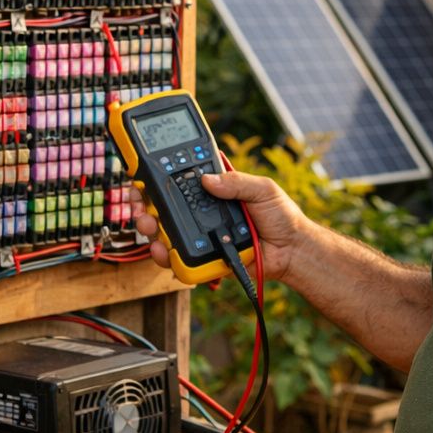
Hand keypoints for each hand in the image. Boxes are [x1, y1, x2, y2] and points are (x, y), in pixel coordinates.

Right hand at [130, 168, 310, 281]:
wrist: (292, 251)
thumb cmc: (282, 217)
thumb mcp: (263, 189)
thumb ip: (237, 182)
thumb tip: (207, 180)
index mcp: (215, 191)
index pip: (182, 180)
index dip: (160, 177)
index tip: (144, 173)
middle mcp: (203, 212)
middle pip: (165, 206)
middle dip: (145, 203)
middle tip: (140, 202)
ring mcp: (201, 235)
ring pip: (165, 232)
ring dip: (151, 228)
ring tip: (148, 226)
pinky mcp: (203, 257)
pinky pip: (179, 258)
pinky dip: (166, 256)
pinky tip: (161, 250)